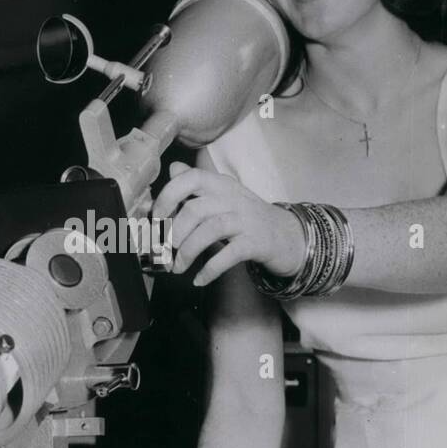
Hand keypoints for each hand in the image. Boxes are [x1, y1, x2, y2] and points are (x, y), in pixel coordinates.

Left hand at [152, 163, 303, 287]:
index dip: (168, 196)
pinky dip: (210, 269)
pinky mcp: (256, 243)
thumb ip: (198, 185)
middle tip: (165, 251)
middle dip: (174, 233)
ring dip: (188, 252)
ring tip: (177, 267)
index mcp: (222, 185)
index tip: (156, 218)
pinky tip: (199, 279)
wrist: (290, 237)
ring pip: (210, 230)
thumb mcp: (225, 196)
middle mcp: (234, 199)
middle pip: (196, 209)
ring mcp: (247, 220)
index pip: (191, 178)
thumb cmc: (249, 218)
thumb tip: (173, 169)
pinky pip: (229, 255)